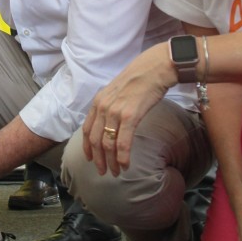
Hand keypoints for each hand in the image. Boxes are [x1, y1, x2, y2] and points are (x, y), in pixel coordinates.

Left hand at [81, 44, 175, 175]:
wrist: (155, 68)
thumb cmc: (140, 78)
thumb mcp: (117, 91)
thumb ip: (111, 106)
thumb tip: (111, 122)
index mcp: (98, 102)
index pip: (86, 130)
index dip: (87, 147)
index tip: (90, 159)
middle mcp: (103, 108)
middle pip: (95, 141)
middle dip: (98, 159)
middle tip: (103, 172)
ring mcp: (115, 112)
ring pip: (107, 144)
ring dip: (111, 162)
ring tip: (116, 172)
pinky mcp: (129, 116)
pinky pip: (122, 142)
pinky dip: (123, 157)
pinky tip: (126, 165)